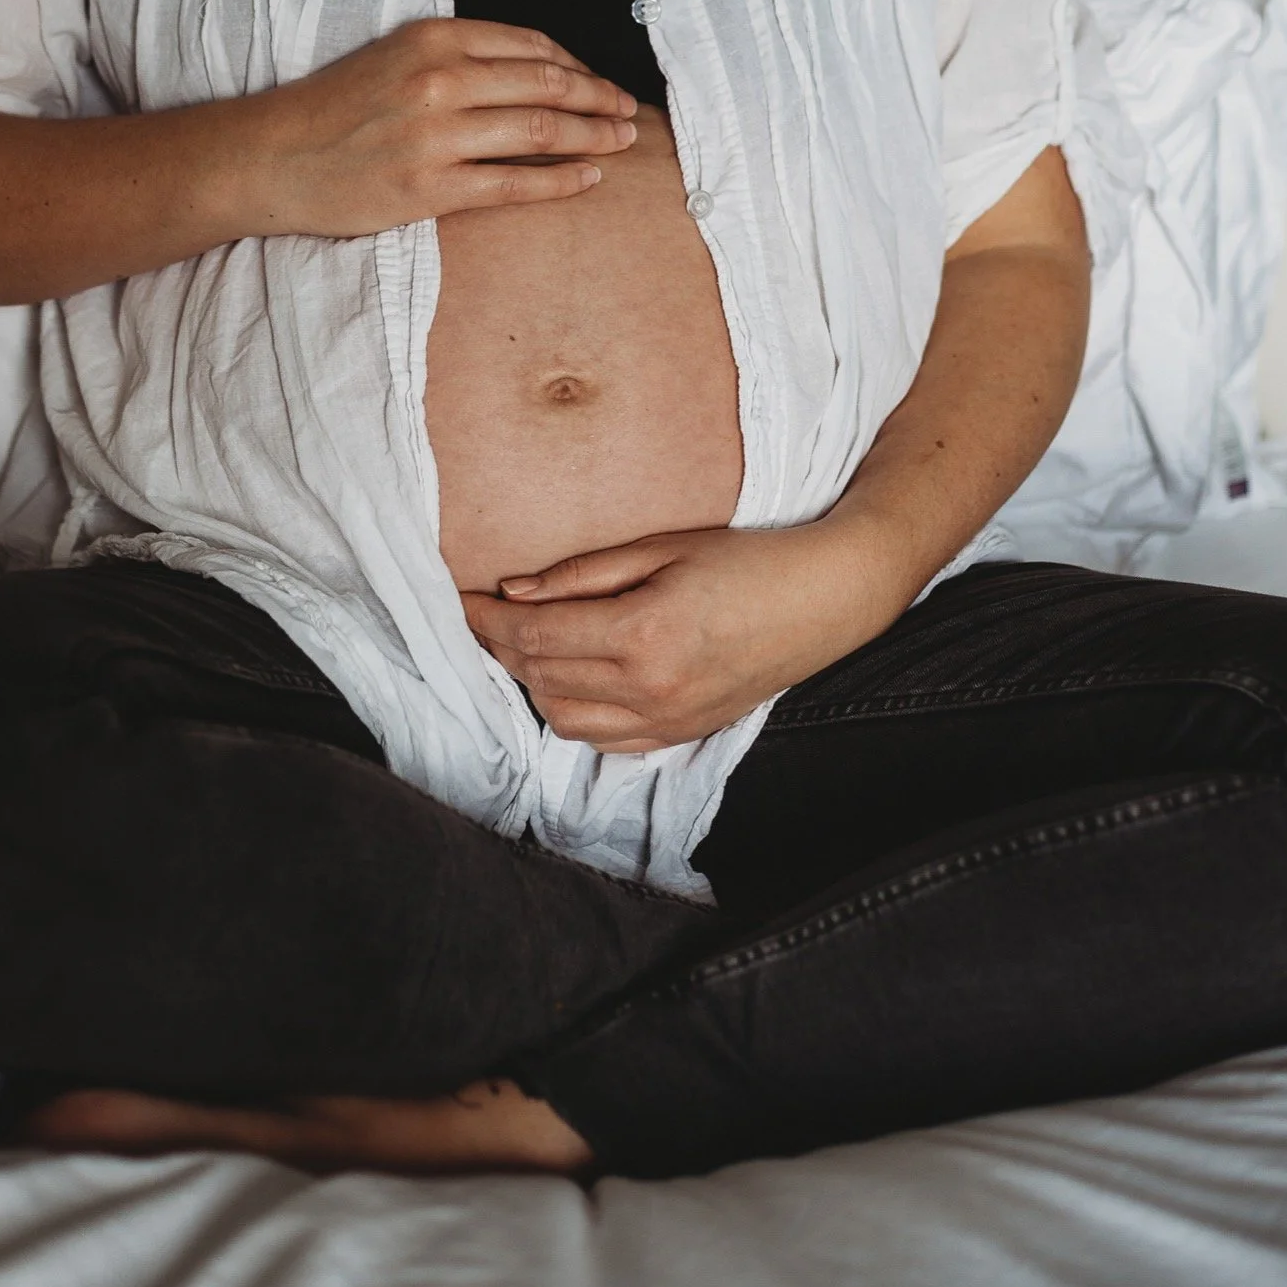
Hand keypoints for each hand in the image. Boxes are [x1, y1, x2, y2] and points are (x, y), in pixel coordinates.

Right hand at [243, 18, 636, 237]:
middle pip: (547, 85)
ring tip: (620, 143)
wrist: (273, 156)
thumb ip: (457, 55)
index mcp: (433, 37)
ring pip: (539, 132)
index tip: (600, 81)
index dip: (577, 65)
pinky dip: (559, 181)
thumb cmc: (334, 107)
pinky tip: (587, 179)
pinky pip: (512, 185)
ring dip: (592, 137)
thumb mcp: (396, 56)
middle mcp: (439, 79)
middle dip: (599, 99)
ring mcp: (436, 135)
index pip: (530, 45)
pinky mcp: (429, 188)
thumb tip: (533, 70)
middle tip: (629, 112)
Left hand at [461, 514, 912, 751]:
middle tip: (484, 614)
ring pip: (564, 718)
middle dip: (502, 646)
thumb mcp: (664, 547)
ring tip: (524, 643)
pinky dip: (573, 712)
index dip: (487, 619)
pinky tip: (570, 678)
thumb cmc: (747, 559)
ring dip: (533, 682)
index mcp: (642, 634)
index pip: (535, 636)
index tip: (463, 598)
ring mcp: (668, 721)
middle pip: (541, 676)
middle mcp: (650, 689)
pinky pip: (604, 740)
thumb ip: (585, 574)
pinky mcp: (681, 735)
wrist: (823, 601)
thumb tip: (515, 590)